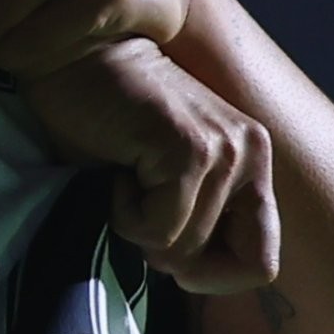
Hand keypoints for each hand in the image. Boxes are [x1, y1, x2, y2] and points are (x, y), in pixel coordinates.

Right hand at [15, 42, 278, 292]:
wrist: (72, 56)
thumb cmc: (103, 115)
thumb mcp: (162, 175)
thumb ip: (191, 217)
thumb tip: (189, 277)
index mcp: (252, 160)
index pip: (262, 263)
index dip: (210, 275)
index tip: (166, 243)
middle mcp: (250, 153)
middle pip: (222, 265)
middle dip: (167, 252)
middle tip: (137, 202)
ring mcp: (225, 151)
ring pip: (183, 250)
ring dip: (138, 226)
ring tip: (123, 175)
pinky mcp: (190, 150)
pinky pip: (159, 230)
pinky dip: (124, 214)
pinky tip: (115, 170)